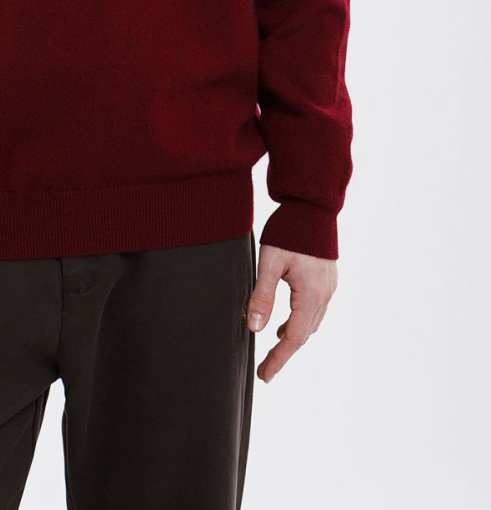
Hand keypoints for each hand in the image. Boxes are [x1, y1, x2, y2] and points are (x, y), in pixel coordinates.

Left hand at [245, 244, 337, 383]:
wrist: (312, 205)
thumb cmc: (289, 230)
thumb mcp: (270, 262)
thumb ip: (262, 295)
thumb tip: (253, 327)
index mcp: (311, 295)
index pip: (294, 338)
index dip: (278, 359)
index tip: (264, 376)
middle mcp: (324, 295)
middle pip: (304, 334)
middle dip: (284, 352)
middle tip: (265, 368)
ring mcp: (329, 287)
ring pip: (310, 323)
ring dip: (293, 336)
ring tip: (274, 345)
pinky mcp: (327, 279)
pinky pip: (315, 309)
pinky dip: (300, 320)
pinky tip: (286, 321)